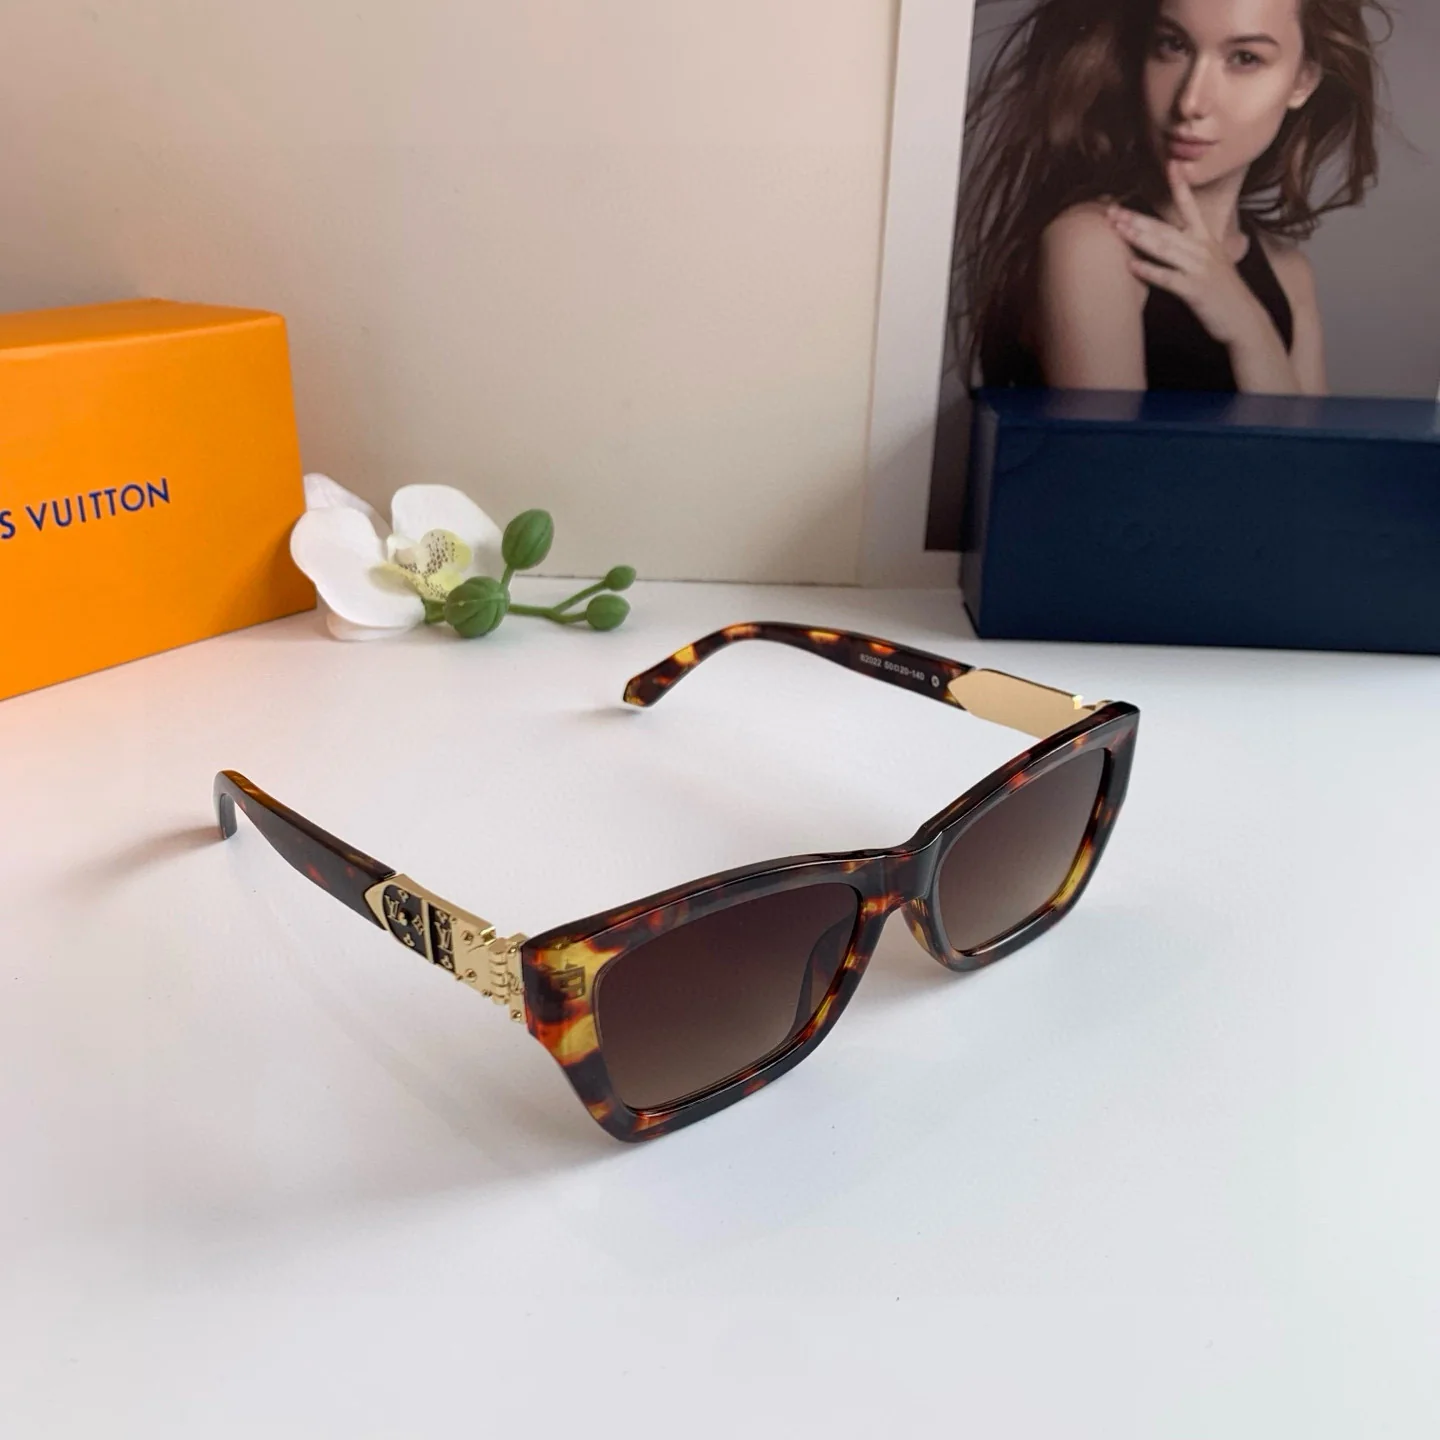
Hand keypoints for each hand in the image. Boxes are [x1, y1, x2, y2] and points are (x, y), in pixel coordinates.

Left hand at [1106, 162, 1271, 349]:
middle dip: (1136, 219)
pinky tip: (1132, 266)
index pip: (1190, 207)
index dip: (1180, 186)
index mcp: (1206, 240)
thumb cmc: (1222, 292)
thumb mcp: (1211, 263)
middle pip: (1165, 229)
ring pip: (1164, 248)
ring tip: (1116, 230)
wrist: (1243, 319)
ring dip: (1138, 238)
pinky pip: (1168, 278)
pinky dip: (1150, 271)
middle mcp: (1203, 249)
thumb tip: (1167, 241)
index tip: (1171, 164)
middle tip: (1112, 211)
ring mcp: (1199, 268)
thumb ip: (1191, 249)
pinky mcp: (1195, 290)